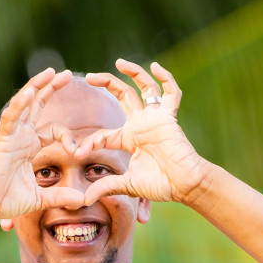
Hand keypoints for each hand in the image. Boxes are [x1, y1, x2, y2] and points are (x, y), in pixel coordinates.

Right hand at [0, 69, 86, 219]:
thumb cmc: (5, 200)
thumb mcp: (40, 198)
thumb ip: (60, 196)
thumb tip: (82, 199)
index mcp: (30, 146)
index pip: (53, 129)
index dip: (67, 136)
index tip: (75, 152)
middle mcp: (21, 136)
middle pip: (38, 105)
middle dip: (51, 88)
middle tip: (67, 74)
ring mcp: (11, 135)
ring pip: (24, 103)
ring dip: (36, 86)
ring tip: (50, 72)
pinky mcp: (2, 139)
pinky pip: (11, 117)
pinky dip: (20, 104)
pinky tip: (30, 92)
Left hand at [78, 60, 212, 206]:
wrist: (184, 186)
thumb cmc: (160, 185)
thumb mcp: (128, 185)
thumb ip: (107, 187)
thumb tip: (85, 200)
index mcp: (129, 138)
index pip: (105, 133)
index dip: (91, 142)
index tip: (78, 152)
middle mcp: (141, 124)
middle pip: (123, 95)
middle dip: (107, 83)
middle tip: (89, 77)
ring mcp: (156, 118)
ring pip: (145, 87)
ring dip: (133, 72)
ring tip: (119, 62)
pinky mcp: (169, 117)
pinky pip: (171, 93)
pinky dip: (166, 79)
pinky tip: (156, 67)